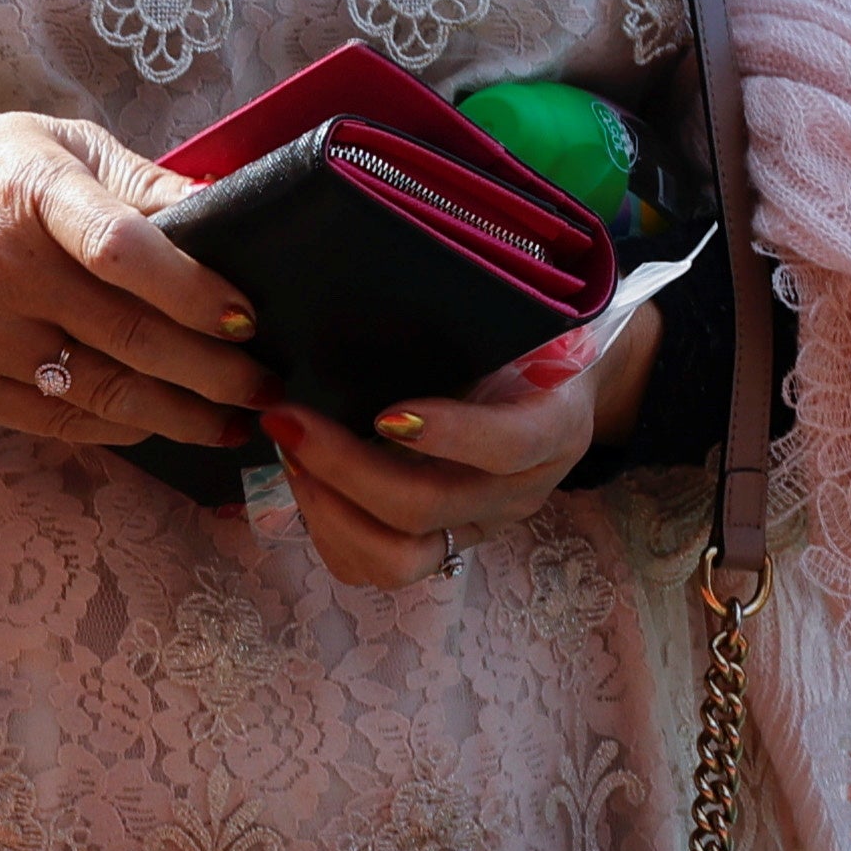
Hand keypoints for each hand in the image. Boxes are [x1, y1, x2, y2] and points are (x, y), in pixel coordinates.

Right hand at [0, 117, 266, 454]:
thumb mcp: (61, 145)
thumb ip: (143, 181)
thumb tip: (230, 204)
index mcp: (34, 193)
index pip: (124, 249)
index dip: (194, 290)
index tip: (248, 318)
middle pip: (128, 335)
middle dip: (215, 371)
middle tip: (267, 384)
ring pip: (101, 390)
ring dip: (182, 416)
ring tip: (235, 420)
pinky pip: (57, 420)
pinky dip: (122, 428)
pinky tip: (163, 424)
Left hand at [264, 301, 655, 597]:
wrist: (561, 394)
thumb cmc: (531, 344)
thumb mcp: (529, 324)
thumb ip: (485, 319)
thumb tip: (395, 283)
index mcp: (555, 428)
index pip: (509, 446)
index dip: (448, 435)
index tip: (385, 413)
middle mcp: (518, 492)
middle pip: (426, 508)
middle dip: (342, 468)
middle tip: (288, 420)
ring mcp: (478, 528)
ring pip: (396, 559)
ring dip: (327, 509)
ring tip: (292, 453)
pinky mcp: (442, 547)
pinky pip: (374, 566)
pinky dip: (327, 528)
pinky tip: (307, 479)